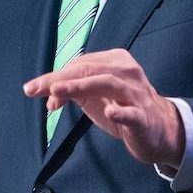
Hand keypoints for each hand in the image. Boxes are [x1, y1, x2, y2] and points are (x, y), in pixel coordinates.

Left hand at [23, 49, 184, 168]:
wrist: (158, 131)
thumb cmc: (122, 107)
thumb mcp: (94, 96)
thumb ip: (71, 91)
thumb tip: (47, 96)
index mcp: (114, 61)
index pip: (80, 64)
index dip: (56, 77)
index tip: (34, 91)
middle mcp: (126, 72)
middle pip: (89, 70)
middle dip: (59, 79)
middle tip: (34, 89)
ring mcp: (137, 94)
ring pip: (108, 83)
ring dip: (80, 86)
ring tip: (58, 91)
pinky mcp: (144, 117)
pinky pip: (133, 113)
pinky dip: (121, 112)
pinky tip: (110, 112)